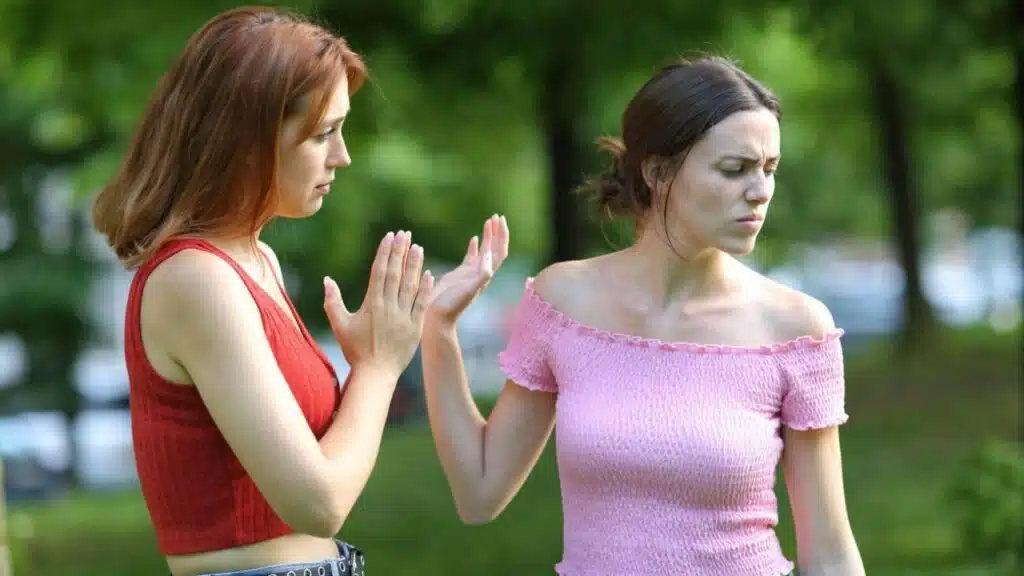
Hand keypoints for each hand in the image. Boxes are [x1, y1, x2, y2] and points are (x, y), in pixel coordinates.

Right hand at [323, 230, 433, 380]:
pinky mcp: (415, 327)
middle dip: (401, 252)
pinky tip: (429, 274)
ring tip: (418, 247)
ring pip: (411, 285)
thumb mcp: (339, 325)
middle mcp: (389, 307)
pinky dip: (425, 288)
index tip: (390, 236)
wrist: (375, 374)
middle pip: (396, 274)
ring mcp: (404, 316)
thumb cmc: (355, 350)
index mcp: (372, 304)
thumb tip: (327, 279)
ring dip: (415, 265)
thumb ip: (332, 301)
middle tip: (405, 234)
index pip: (380, 271)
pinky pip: (421, 304)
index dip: (385, 252)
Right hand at [426, 214, 508, 326]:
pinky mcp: (460, 275)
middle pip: (494, 249)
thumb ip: (481, 273)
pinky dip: (474, 247)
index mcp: (486, 274)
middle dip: (497, 232)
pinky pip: (471, 257)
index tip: (500, 219)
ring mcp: (471, 273)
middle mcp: (482, 273)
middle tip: (496, 216)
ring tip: (489, 221)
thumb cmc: (452, 304)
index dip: (502, 235)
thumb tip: (490, 254)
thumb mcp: (469, 289)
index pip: (499, 251)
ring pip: (484, 251)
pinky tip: (474, 239)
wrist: (438, 316)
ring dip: (488, 236)